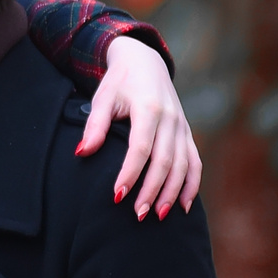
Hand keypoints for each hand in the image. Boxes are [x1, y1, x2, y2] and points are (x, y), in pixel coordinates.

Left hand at [83, 37, 202, 217]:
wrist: (145, 61)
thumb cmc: (119, 82)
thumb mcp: (103, 97)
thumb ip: (94, 126)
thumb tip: (81, 153)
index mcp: (148, 107)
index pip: (140, 148)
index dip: (130, 173)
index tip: (117, 196)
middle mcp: (170, 118)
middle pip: (164, 161)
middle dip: (151, 190)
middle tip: (137, 215)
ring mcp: (182, 126)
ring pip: (183, 165)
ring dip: (172, 193)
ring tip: (157, 216)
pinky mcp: (187, 133)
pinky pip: (195, 162)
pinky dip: (192, 185)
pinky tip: (184, 207)